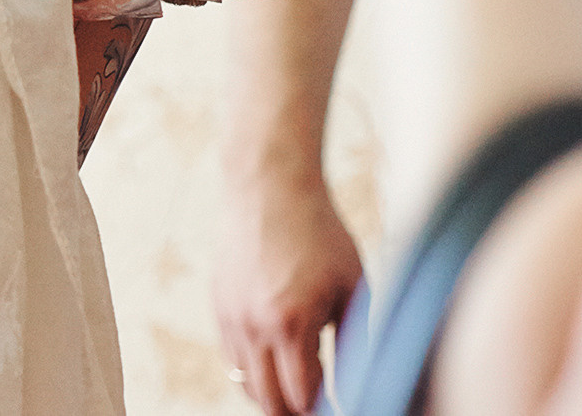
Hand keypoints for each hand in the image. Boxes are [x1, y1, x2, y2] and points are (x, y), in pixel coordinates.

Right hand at [213, 163, 361, 415]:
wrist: (269, 187)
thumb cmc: (319, 233)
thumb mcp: (353, 287)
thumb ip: (356, 342)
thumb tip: (363, 384)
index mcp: (290, 322)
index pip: (301, 397)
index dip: (323, 412)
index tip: (340, 408)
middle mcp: (252, 324)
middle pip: (267, 400)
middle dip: (295, 413)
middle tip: (319, 410)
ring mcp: (229, 314)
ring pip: (244, 381)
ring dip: (271, 395)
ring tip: (299, 394)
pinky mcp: (218, 303)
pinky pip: (231, 355)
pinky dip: (252, 370)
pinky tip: (276, 363)